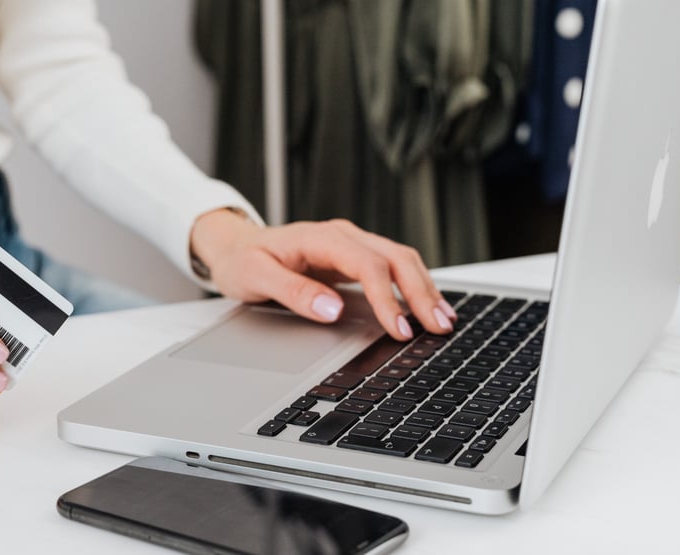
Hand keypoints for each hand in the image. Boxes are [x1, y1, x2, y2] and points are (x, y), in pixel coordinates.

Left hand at [190, 209, 456, 339]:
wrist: (234, 246)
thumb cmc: (243, 261)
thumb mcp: (256, 277)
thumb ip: (293, 292)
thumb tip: (332, 309)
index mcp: (321, 238)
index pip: (367, 265)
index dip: (387, 298)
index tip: (400, 329)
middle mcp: (342, 236)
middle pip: (395, 258)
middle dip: (421, 292)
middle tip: (439, 327)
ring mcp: (351, 245)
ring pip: (401, 260)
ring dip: (424, 289)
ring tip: (444, 321)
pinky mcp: (354, 257)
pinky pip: (392, 268)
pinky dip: (414, 286)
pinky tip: (427, 306)